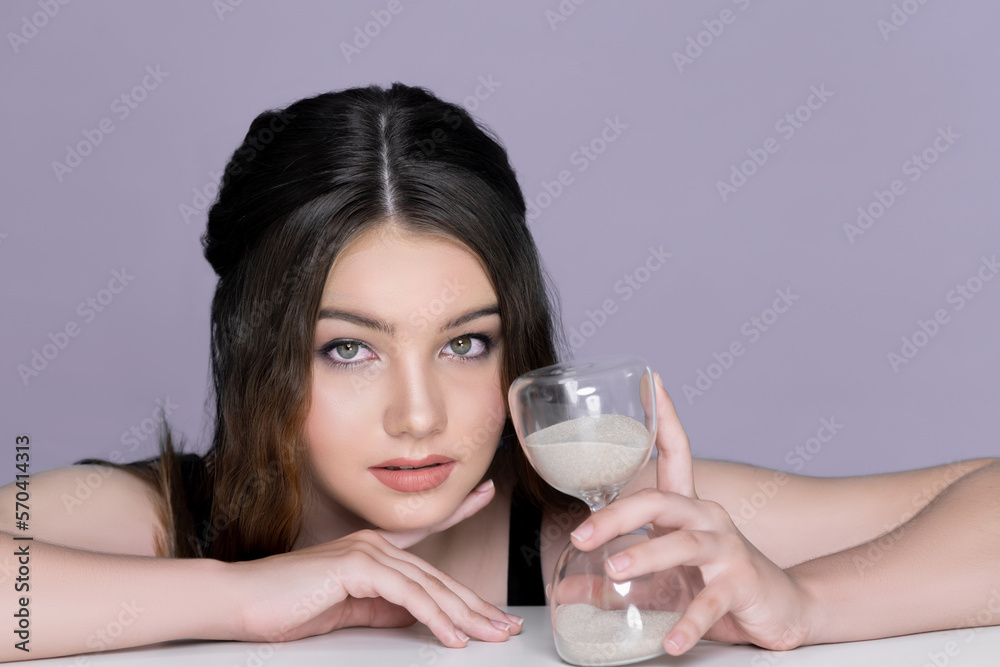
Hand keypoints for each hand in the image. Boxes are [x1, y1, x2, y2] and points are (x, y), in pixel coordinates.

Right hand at [229, 480, 520, 647]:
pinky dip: (433, 616)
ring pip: (428, 587)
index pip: (424, 533)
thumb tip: (411, 616)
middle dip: (475, 604)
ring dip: (463, 615)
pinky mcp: (356, 567)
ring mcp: (366, 552)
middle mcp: (374, 544)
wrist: (239, 602)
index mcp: (371, 549)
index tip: (484, 494)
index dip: (457, 514)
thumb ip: (380, 607)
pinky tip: (451, 634)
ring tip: (489, 635)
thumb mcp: (345, 609)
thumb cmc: (283, 606)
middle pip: (436, 577)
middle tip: (505, 624)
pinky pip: (407, 595)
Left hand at [568, 372, 812, 654]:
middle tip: (582, 535)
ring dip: (647, 556)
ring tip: (616, 568)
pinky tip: (669, 641)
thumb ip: (610, 584)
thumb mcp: (659, 582)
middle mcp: (707, 519)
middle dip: (617, 516)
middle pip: (660, 501)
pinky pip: (709, 602)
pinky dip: (687, 622)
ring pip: (683, 544)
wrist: (783, 610)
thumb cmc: (715, 584)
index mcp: (687, 508)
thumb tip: (562, 588)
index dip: (665, 418)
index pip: (676, 453)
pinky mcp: (741, 585)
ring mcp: (726, 550)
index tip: (652, 382)